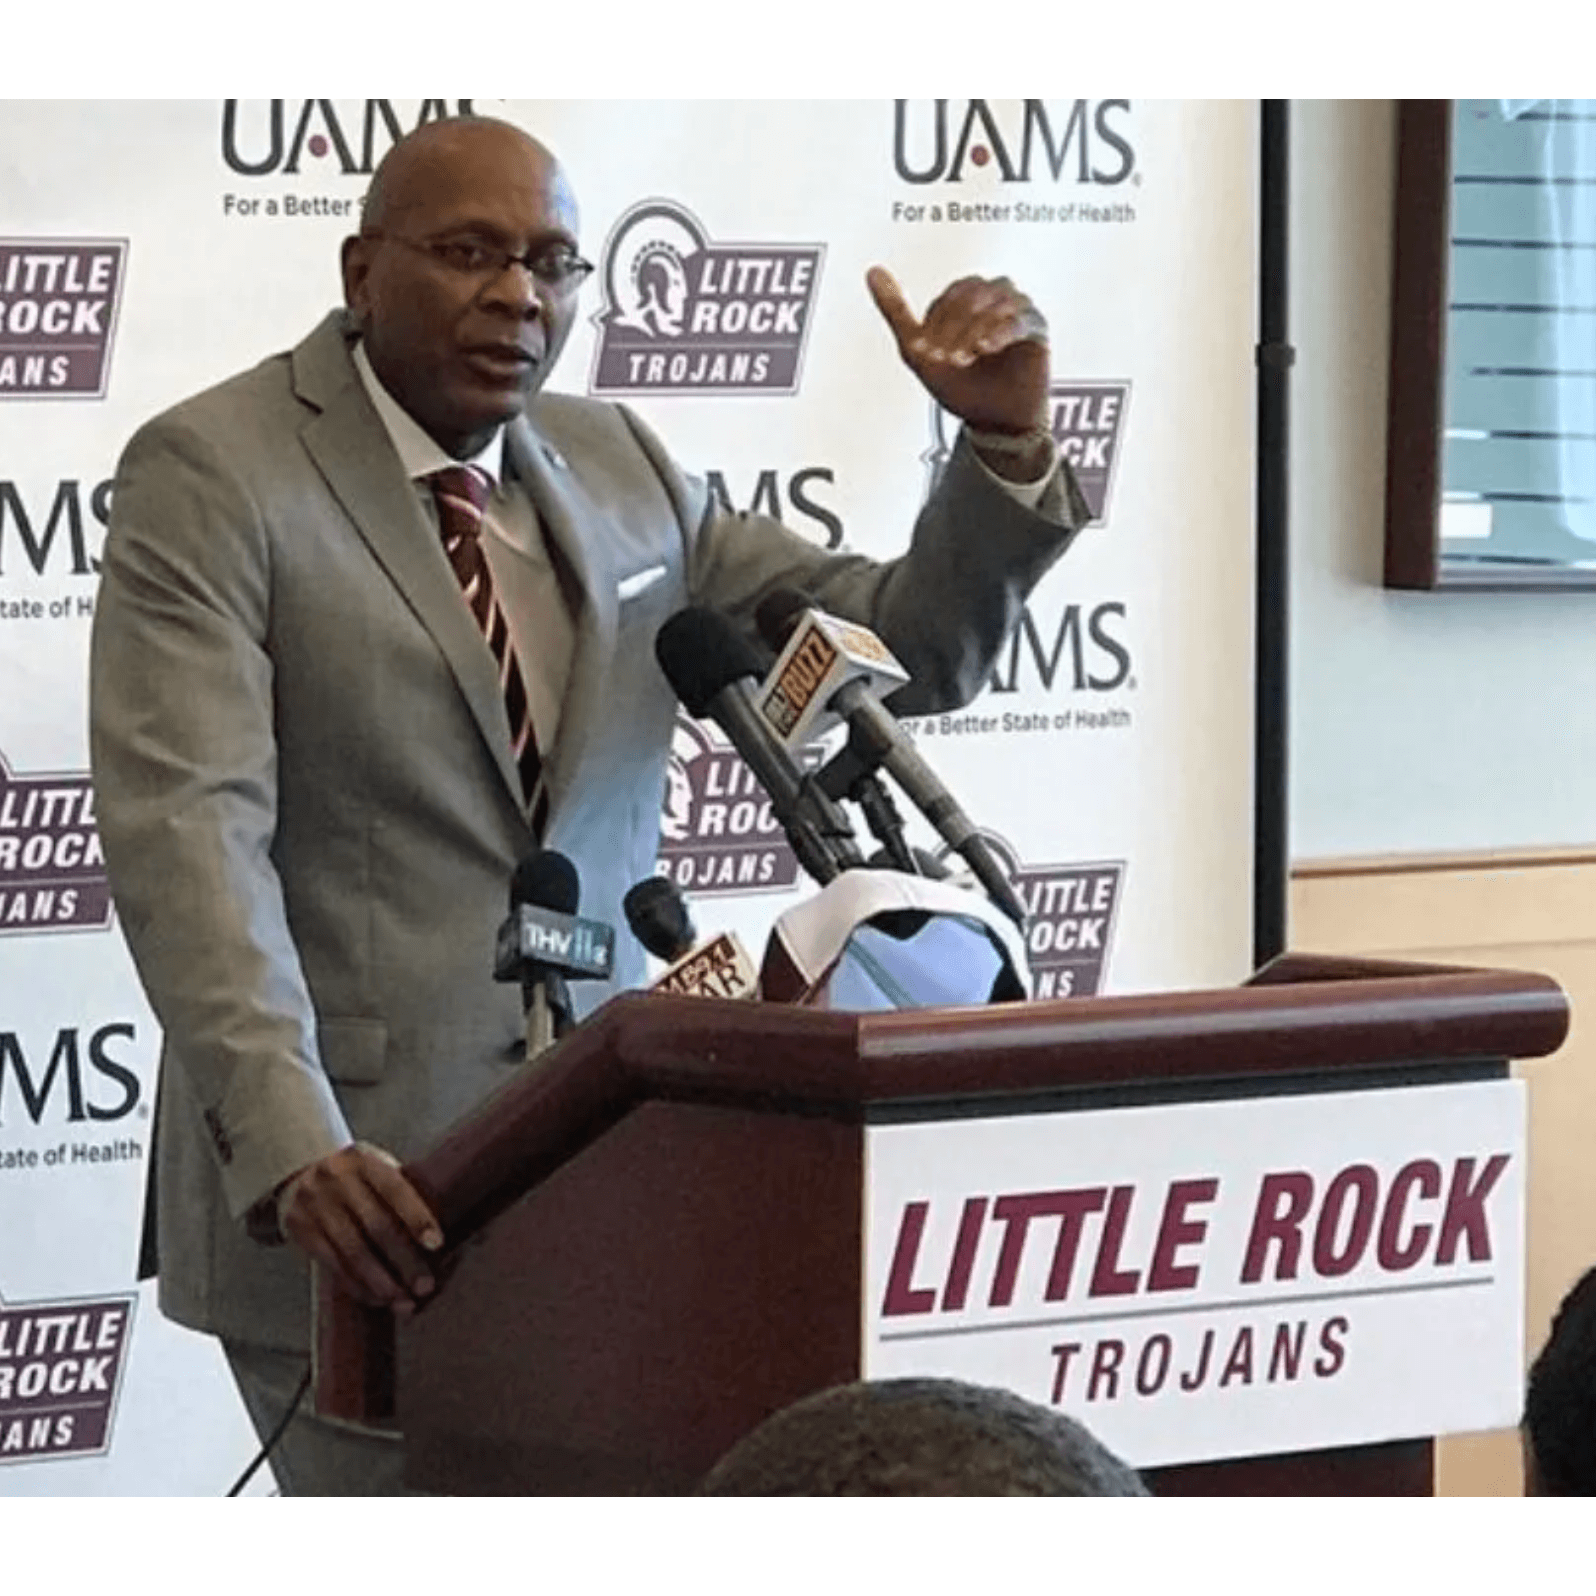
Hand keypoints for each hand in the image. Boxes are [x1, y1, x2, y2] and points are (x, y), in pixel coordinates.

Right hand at [277, 1142, 443, 1312]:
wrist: (300, 1172)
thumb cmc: (354, 1176)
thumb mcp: (374, 1168)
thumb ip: (400, 1191)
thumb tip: (436, 1237)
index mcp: (363, 1159)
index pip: (395, 1189)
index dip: (417, 1217)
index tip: (437, 1244)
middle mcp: (336, 1179)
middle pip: (376, 1226)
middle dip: (404, 1260)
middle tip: (425, 1286)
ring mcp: (314, 1204)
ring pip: (353, 1252)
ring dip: (382, 1283)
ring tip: (403, 1302)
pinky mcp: (299, 1229)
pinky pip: (332, 1265)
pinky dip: (357, 1285)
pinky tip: (377, 1298)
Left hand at [867, 266, 1050, 435]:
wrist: (993, 423)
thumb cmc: (961, 387)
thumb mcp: (919, 352)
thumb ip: (897, 311)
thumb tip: (872, 271)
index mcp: (967, 298)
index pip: (950, 296)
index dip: (936, 324)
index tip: (926, 354)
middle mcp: (994, 298)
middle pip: (974, 293)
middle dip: (953, 326)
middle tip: (942, 358)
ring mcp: (1018, 310)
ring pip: (997, 301)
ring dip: (973, 329)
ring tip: (960, 359)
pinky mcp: (1036, 329)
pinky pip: (1021, 319)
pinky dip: (1000, 332)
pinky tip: (984, 350)